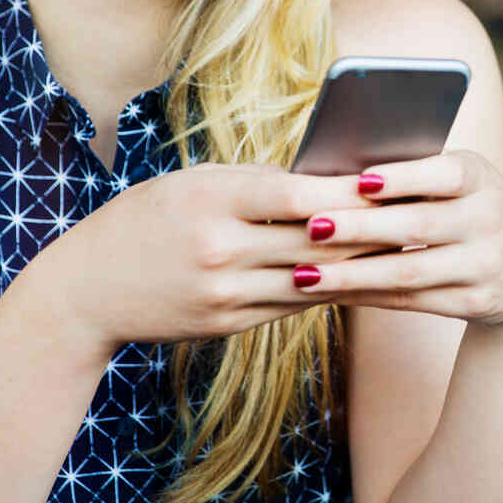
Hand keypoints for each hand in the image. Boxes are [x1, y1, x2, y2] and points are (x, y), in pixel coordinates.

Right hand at [47, 163, 380, 350]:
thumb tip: (322, 177)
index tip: (388, 180)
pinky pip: (292, 305)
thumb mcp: (188, 185)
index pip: (293, 193)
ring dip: (362, 266)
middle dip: (369, 229)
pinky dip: (329, 289)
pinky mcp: (227, 324)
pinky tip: (362, 278)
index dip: (345, 190)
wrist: (85, 293)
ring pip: (312, 278)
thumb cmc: (142, 221)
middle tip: (418, 215)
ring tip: (405, 248)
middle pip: (313, 239)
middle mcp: (218, 248)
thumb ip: (251, 182)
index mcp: (209, 199)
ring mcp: (224, 292)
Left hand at [285, 150, 502, 326]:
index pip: (445, 174)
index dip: (405, 178)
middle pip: (419, 226)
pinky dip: (366, 296)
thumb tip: (336, 175)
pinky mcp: (476, 302)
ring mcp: (485, 266)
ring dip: (352, 274)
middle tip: (313, 226)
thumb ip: (416, 174)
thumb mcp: (462, 180)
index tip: (361, 180)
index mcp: (482, 179)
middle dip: (361, 227)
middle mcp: (490, 220)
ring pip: (409, 272)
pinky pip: (411, 301)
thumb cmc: (470, 205)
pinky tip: (330, 292)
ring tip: (304, 273)